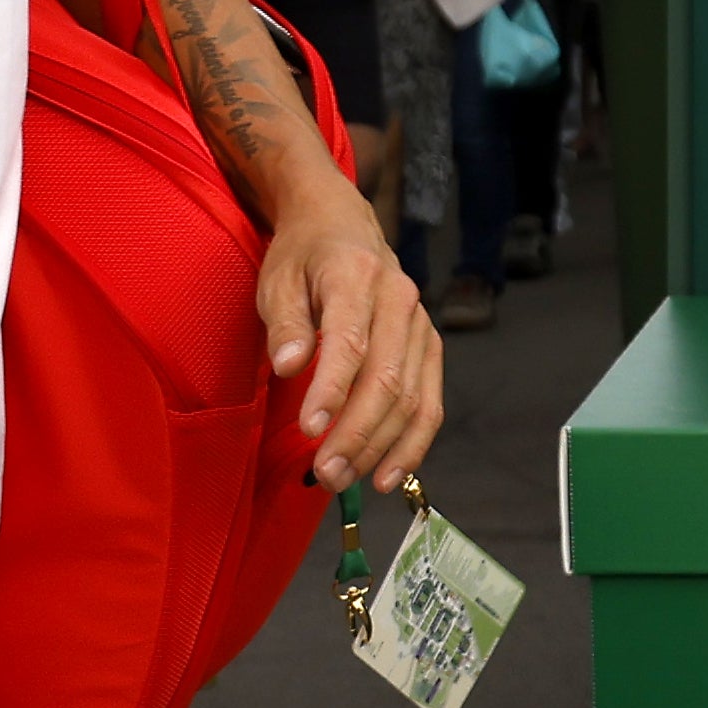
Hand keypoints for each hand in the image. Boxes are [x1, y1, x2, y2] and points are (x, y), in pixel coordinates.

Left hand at [260, 197, 443, 490]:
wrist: (341, 226)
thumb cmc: (302, 258)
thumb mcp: (277, 280)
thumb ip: (285, 323)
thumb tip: (288, 366)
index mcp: (357, 276)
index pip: (350, 341)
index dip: (331, 390)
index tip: (310, 431)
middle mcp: (399, 299)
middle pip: (386, 378)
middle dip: (356, 434)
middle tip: (324, 474)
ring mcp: (420, 325)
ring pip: (411, 397)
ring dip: (380, 447)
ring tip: (343, 481)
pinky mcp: (429, 347)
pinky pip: (430, 402)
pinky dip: (412, 444)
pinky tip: (387, 476)